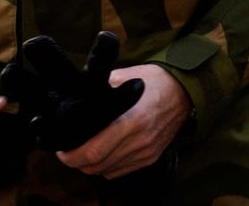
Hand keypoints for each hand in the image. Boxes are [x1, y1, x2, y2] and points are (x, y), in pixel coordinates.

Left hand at [56, 64, 191, 179]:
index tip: (63, 149)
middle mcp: (139, 141)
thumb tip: (77, 94)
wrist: (185, 92)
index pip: (93, 151)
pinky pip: (119, 172)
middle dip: (77, 161)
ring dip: (90, 166)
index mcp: (132, 120)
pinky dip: (106, 168)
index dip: (72, 155)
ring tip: (85, 151)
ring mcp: (146, 152)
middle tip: (70, 150)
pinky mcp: (150, 157)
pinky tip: (104, 154)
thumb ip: (102, 87)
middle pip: (96, 166)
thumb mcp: (126, 76)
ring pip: (105, 171)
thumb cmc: (155, 82)